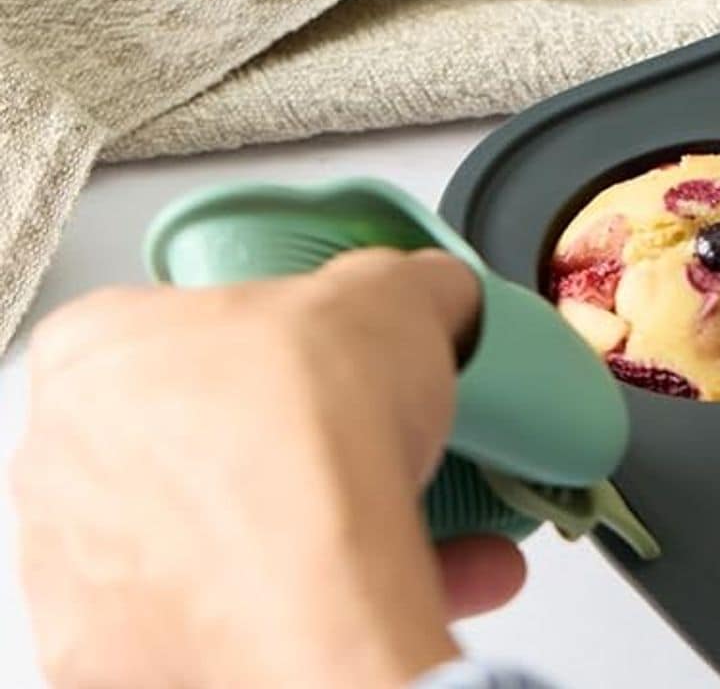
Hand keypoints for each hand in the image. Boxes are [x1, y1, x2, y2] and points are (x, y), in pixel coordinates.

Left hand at [11, 249, 525, 688]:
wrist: (307, 591)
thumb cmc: (304, 438)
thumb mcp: (394, 299)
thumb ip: (405, 287)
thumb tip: (433, 296)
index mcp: (96, 353)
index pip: (181, 325)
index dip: (277, 341)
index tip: (341, 362)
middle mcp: (67, 461)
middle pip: (203, 439)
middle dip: (301, 451)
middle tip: (384, 454)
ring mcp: (86, 569)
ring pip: (224, 541)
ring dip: (326, 532)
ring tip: (433, 536)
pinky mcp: (121, 657)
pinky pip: (231, 622)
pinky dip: (321, 606)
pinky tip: (416, 589)